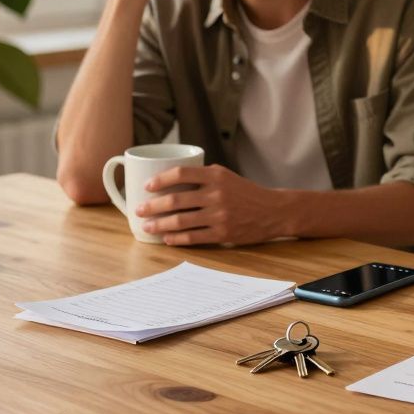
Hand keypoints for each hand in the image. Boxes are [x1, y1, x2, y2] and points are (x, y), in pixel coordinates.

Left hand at [136, 164, 288, 244]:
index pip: (181, 174)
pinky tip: (167, 238)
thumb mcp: (227, 177)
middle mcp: (217, 194)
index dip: (160, 180)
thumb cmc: (246, 193)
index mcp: (216, 176)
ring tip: (147, 226)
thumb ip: (203, 177)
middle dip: (152, 207)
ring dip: (159, 225)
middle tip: (139, 210)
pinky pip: (193, 237)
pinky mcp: (223, 233)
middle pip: (176, 200)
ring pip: (180, 221)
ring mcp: (220, 215)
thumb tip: (171, 182)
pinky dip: (176, 238)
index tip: (147, 186)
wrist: (273, 211)